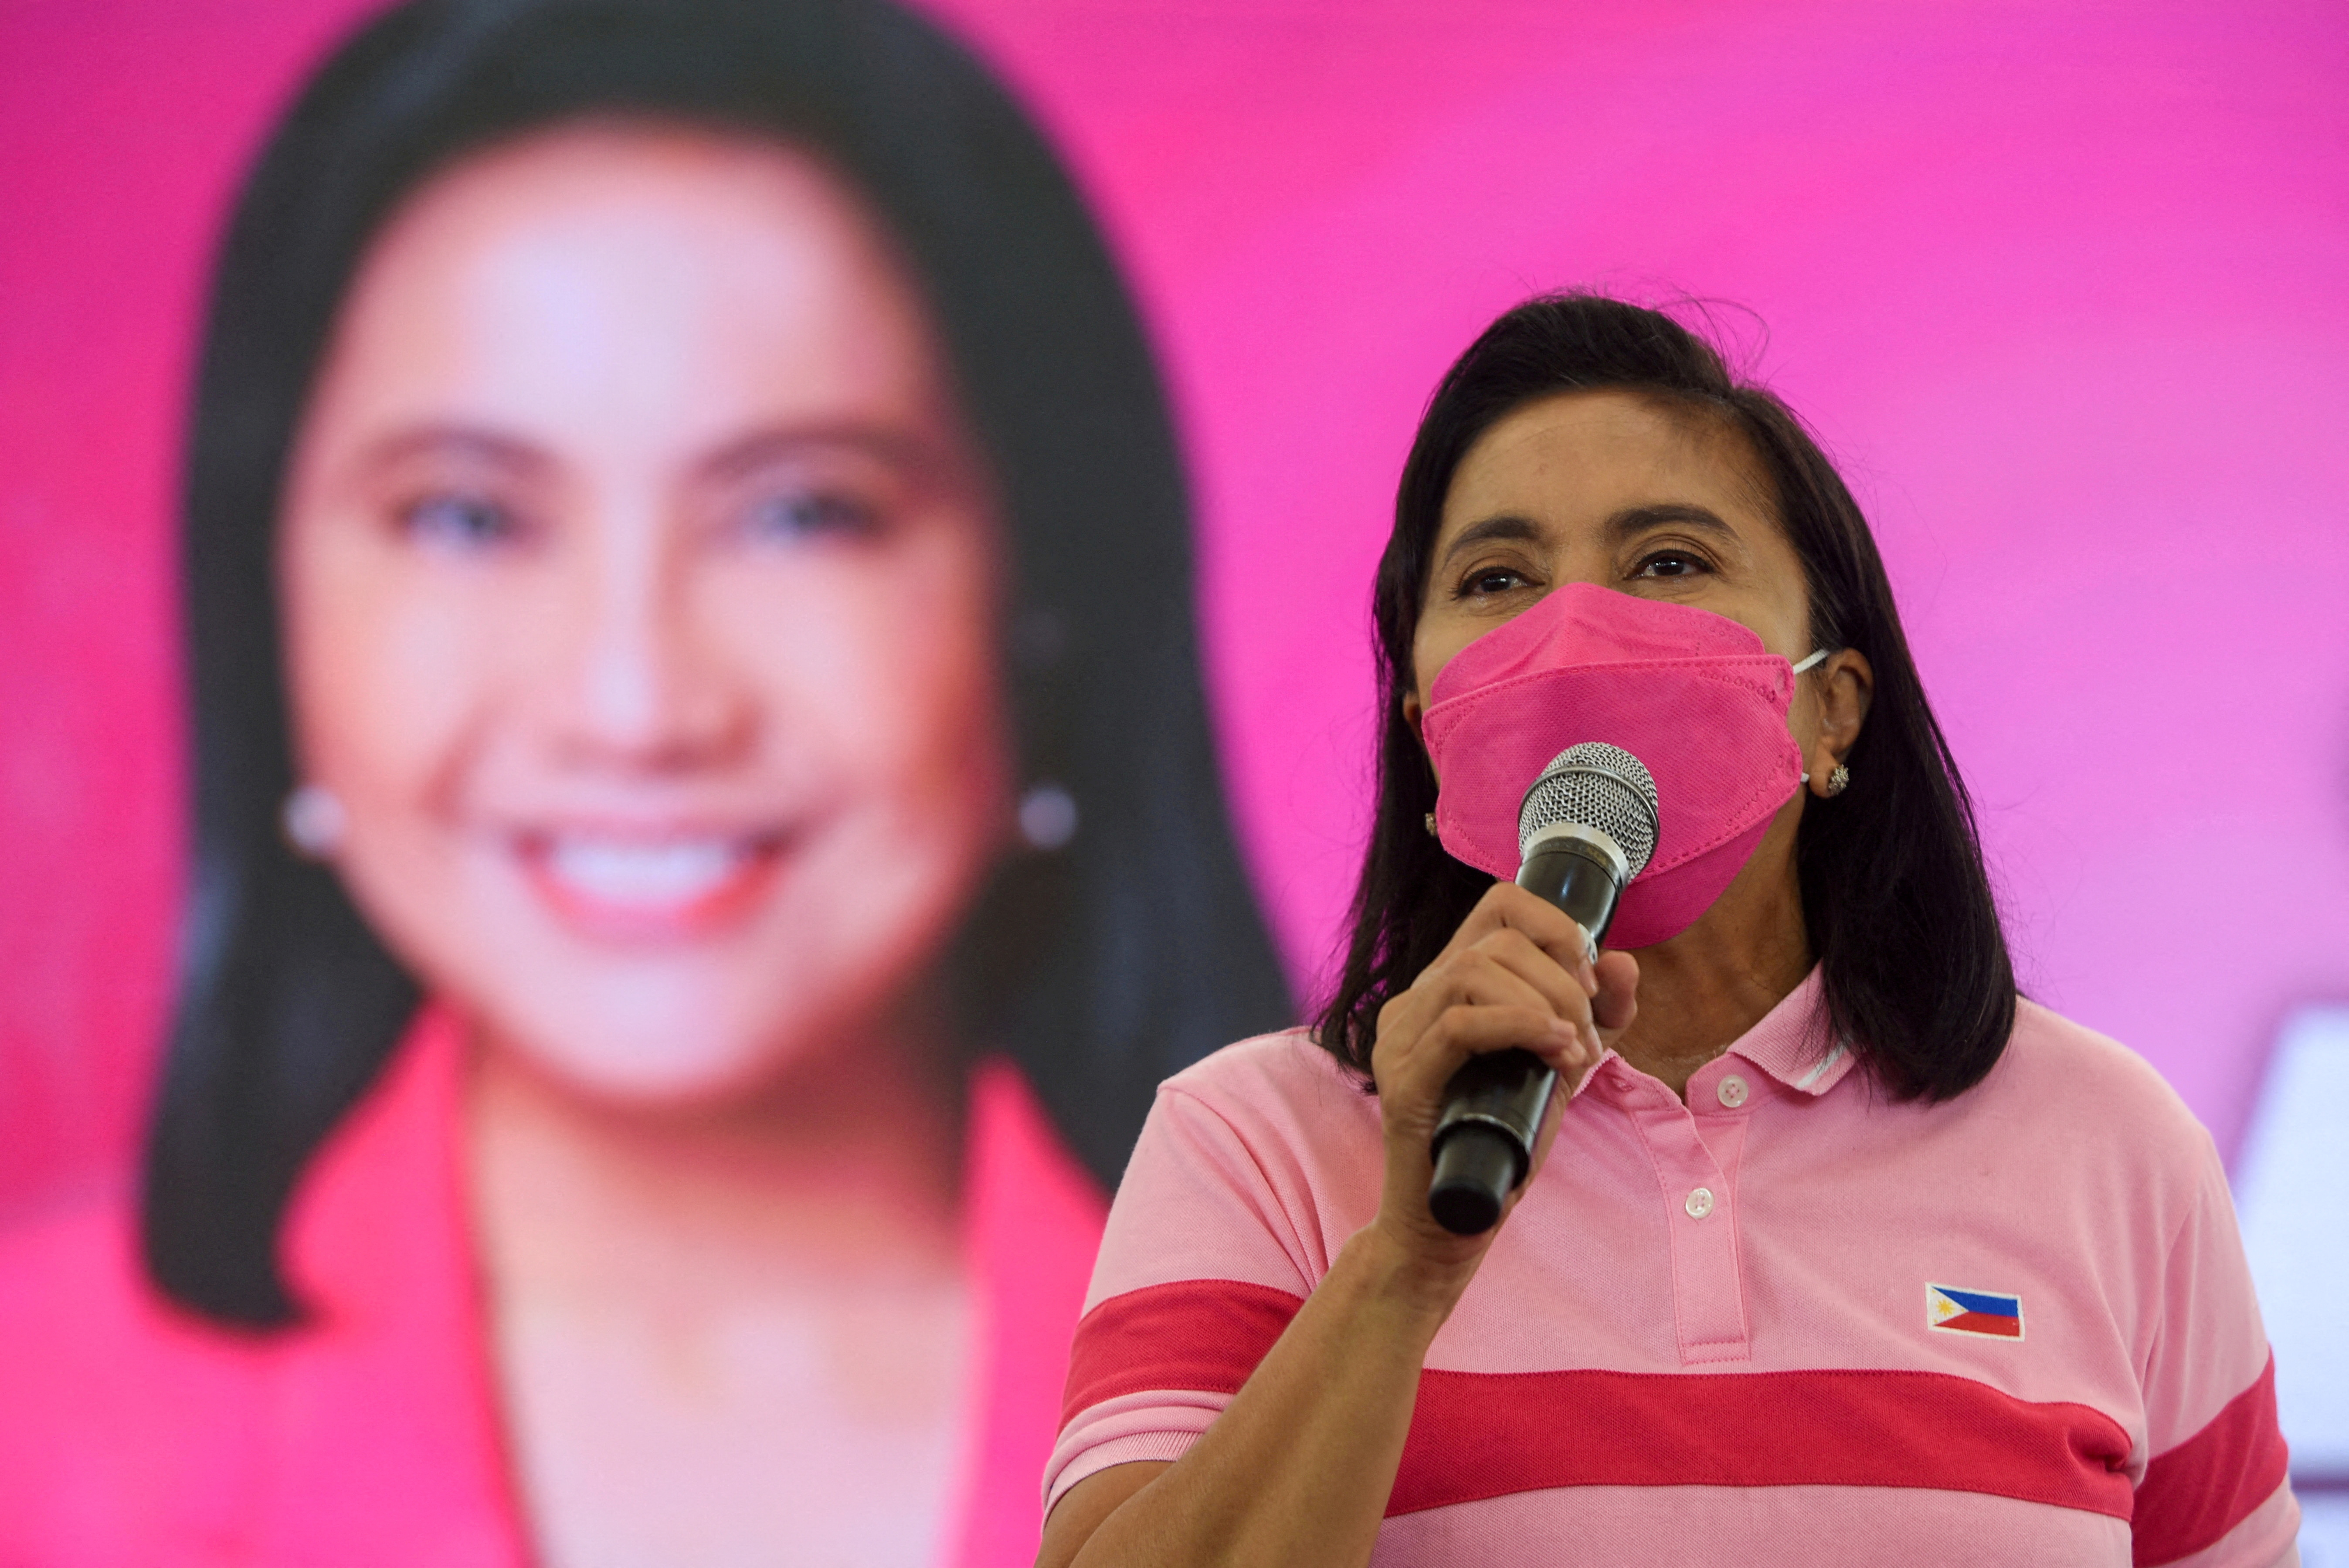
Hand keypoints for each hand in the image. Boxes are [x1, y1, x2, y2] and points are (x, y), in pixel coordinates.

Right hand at [1363, 881, 1639, 1299]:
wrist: (1450, 1224)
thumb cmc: (1502, 1142)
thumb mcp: (1561, 1066)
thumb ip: (1594, 1015)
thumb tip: (1621, 961)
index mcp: (1447, 986)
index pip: (1497, 906)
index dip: (1555, 927)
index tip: (1586, 983)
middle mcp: (1415, 1001)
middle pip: (1495, 940)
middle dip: (1563, 982)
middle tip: (1587, 1038)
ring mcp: (1401, 1037)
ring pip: (1473, 970)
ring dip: (1545, 1005)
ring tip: (1573, 1053)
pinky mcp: (1403, 1079)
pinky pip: (1459, 1025)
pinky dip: (1519, 1028)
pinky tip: (1556, 1055)